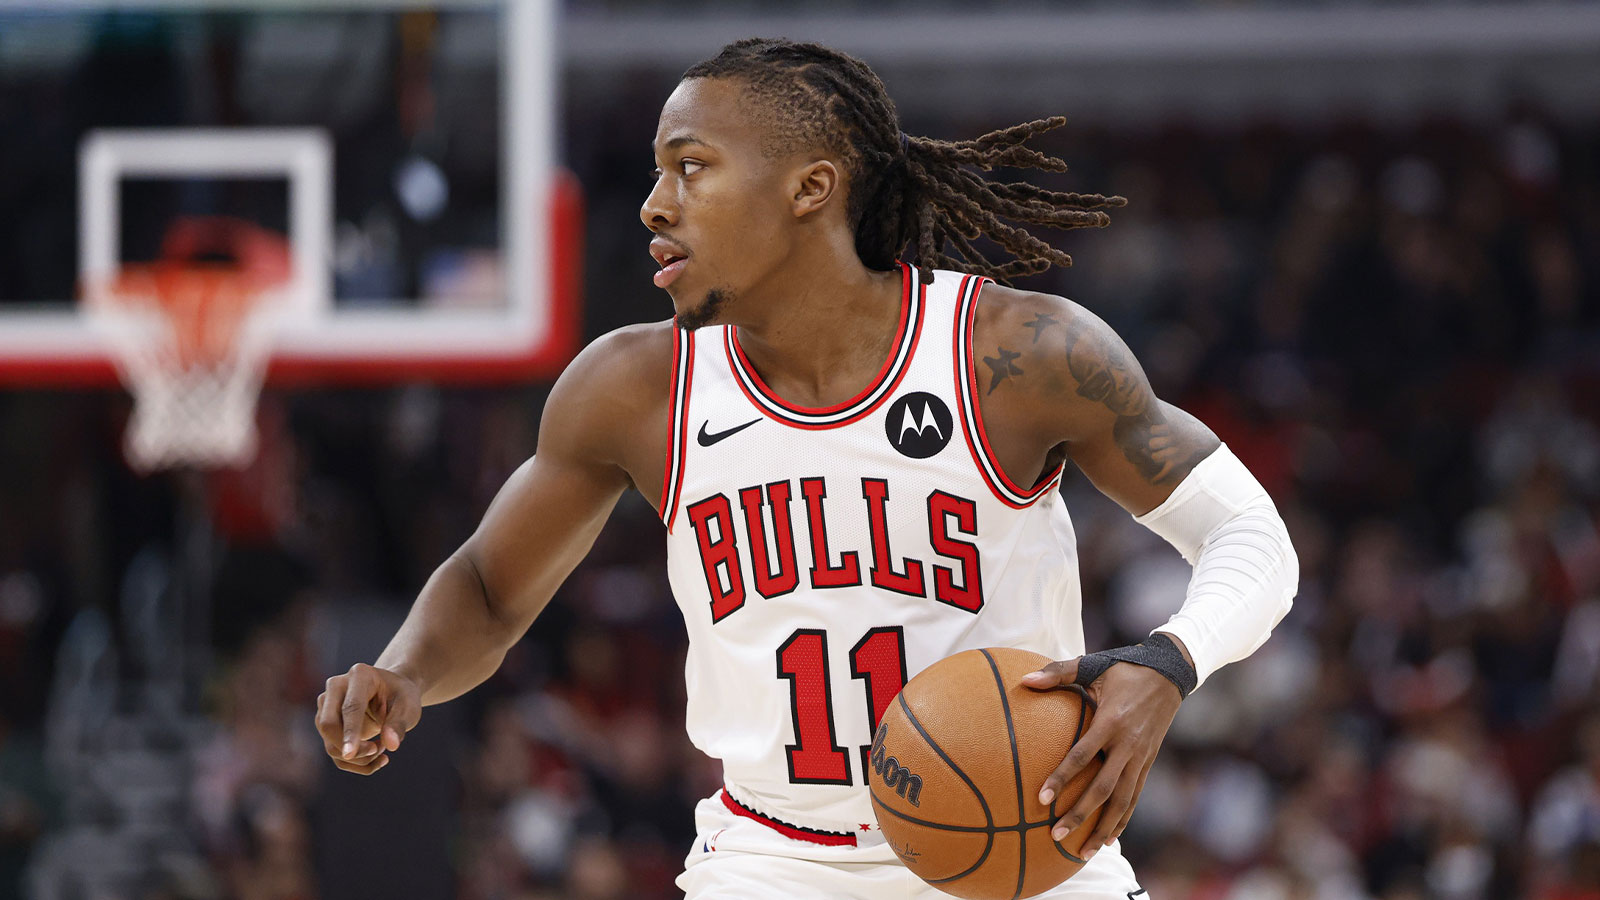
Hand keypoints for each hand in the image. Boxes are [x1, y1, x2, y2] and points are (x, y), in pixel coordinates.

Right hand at [315, 663, 421, 774]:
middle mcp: (336, 686)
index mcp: (360, 675)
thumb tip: (392, 744)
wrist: (392, 692)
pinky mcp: (324, 722)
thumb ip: (399, 724)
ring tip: (382, 748)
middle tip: (379, 750)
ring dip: (357, 758)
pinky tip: (375, 757)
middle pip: (328, 725)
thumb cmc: (401, 697)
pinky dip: (354, 762)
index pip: (350, 708)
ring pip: (329, 743)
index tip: (349, 753)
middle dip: (352, 748)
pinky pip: (334, 751)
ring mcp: (326, 704)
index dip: (350, 732)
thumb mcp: (408, 707)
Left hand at [1021, 655, 1182, 858]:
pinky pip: (1135, 797)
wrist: (1170, 672)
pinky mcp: (1148, 763)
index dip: (1062, 778)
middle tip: (1055, 835)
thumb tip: (1024, 680)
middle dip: (1080, 814)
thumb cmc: (1125, 667)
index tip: (1042, 799)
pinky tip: (1109, 839)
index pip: (1083, 755)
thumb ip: (1058, 673)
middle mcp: (1128, 744)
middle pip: (1103, 788)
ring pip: (1122, 801)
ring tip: (1082, 852)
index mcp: (1111, 721)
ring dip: (1103, 828)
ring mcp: (1141, 756)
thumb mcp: (1093, 665)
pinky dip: (1122, 820)